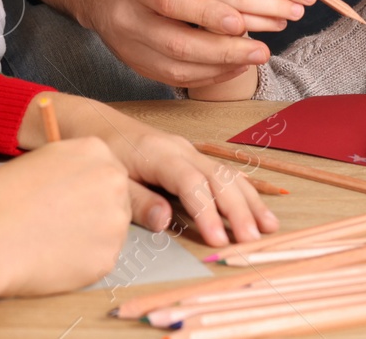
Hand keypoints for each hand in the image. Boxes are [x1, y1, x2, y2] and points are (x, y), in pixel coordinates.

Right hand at [0, 137, 130, 318]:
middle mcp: (113, 181)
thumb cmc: (2, 197)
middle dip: (94, 213)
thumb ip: (72, 167)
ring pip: (110, 231)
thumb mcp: (42, 159)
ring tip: (51, 238)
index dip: (87, 188)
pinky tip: (53, 255)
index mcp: (95, 150)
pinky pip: (100, 259)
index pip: (107, 170)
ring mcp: (114, 222)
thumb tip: (82, 181)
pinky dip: (81, 261)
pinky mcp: (107, 258)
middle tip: (60, 222)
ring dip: (89, 237)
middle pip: (116, 200)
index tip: (72, 199)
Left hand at [23, 92, 279, 246]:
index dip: (207, 213)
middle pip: (218, 178)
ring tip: (268, 227)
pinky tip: (258, 209)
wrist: (97, 125)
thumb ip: (136, 199)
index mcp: (160, 154)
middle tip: (252, 240)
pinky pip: (225, 173)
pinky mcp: (192, 158)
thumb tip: (163, 220)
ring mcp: (190, 152)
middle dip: (239, 210)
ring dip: (250, 201)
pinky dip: (244, 192)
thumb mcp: (111, 176)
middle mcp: (182, 150)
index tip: (219, 240)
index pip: (191, 184)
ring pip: (228, 174)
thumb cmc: (103, 151)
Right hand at [35, 0, 271, 87]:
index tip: (239, 20)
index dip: (204, 14)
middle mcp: (127, 19)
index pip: (168, 1)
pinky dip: (208, 77)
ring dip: (220, 68)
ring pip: (176, 69)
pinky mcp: (138, 66)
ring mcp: (130, 48)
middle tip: (261, 50)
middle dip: (222, 51)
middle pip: (175, 43)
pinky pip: (175, 79)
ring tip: (254, 58)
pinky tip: (234, 66)